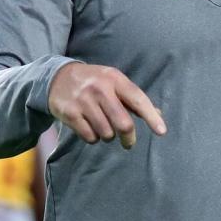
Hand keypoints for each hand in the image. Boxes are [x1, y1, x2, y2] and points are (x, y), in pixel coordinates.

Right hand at [48, 63, 166, 148]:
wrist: (58, 77)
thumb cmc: (95, 82)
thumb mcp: (114, 82)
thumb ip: (133, 98)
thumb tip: (158, 114)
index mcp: (115, 79)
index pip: (138, 99)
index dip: (151, 117)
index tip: (162, 132)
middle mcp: (100, 88)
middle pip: (123, 123)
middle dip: (129, 138)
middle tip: (129, 143)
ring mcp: (83, 101)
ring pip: (106, 133)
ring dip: (108, 136)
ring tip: (104, 128)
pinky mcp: (70, 113)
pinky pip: (90, 137)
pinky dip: (93, 138)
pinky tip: (90, 128)